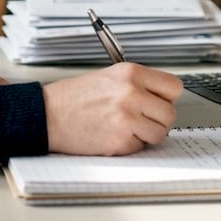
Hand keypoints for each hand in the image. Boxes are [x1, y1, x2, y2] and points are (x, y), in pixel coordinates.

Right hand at [41, 63, 181, 154]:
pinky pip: (141, 147)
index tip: (159, 102)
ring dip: (146, 135)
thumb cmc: (72, 98)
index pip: (173, 87)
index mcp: (130, 73)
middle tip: (141, 120)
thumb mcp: (108, 77)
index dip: (167, 98)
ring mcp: (127, 117)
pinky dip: (129, 145)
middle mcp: (131, 93)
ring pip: (160, 133)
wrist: (47, 115)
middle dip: (157, 120)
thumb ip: (137, 85)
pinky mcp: (120, 140)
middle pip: (170, 113)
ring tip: (126, 128)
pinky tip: (112, 135)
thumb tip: (162, 99)